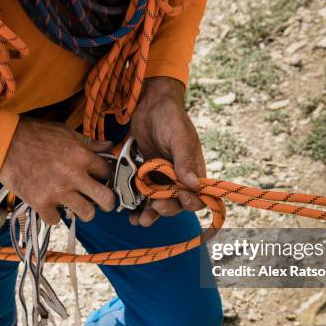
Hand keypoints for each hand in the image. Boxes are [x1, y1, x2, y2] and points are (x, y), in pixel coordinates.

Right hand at [0, 119, 115, 223]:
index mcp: (82, 155)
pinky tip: (50, 205)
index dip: (106, 177)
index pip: (108, 172)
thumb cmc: (35, 135)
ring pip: (86, 214)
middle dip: (107, 202)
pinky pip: (56, 219)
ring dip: (83, 211)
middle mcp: (73, 175)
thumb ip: (89, 142)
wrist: (4, 143)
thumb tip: (109, 146)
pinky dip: (53, 215)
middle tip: (102, 202)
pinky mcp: (41, 203)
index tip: (101, 179)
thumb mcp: (65, 131)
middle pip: (106, 199)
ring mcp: (58, 191)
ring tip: (77, 205)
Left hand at [129, 77, 205, 226]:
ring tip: (139, 221)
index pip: (197, 196)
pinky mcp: (142, 175)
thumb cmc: (171, 118)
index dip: (190, 202)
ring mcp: (159, 178)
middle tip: (155, 208)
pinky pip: (140, 194)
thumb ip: (185, 160)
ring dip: (149, 214)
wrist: (149, 104)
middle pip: (175, 204)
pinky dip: (135, 204)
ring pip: (156, 203)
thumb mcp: (180, 137)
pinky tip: (128, 211)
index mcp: (192, 171)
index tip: (181, 198)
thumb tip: (194, 185)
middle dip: (165, 209)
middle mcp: (177, 179)